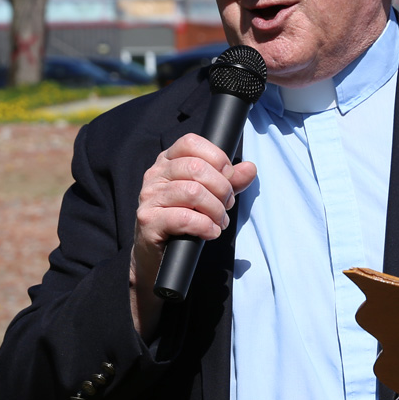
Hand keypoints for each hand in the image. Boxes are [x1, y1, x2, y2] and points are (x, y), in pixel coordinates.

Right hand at [129, 133, 256, 337]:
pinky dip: (205, 226)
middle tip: (226, 206)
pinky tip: (209, 232)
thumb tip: (250, 168)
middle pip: (196, 167)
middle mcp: (155, 175)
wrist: (158, 257)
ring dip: (215, 210)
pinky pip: (185, 218)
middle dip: (222, 188)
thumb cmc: (184, 222)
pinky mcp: (148, 220)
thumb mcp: (210, 197)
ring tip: (218, 222)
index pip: (192, 142)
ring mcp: (149, 197)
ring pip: (193, 192)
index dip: (217, 158)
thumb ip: (230, 181)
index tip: (227, 177)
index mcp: (168, 162)